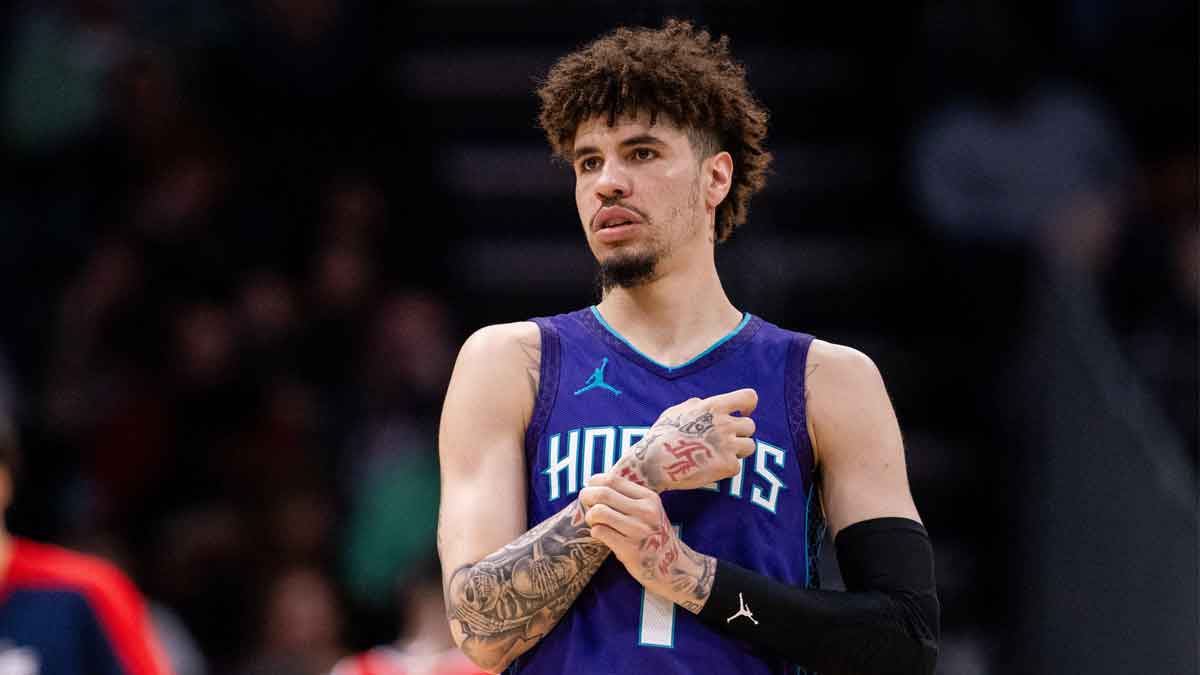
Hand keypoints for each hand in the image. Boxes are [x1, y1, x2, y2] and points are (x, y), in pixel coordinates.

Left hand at [579, 473, 715, 613]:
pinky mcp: (630, 550)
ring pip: (599, 512)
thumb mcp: (649, 511)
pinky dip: (595, 532)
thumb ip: (627, 497)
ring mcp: (638, 531)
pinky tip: (600, 535)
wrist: (673, 568)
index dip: (594, 483)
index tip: (590, 489)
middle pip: (603, 493)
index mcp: (649, 498)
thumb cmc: (653, 536)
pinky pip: (600, 532)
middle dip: (586, 497)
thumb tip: (593, 484)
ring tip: (594, 522)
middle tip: (584, 504)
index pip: (612, 479)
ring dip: (590, 517)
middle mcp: (646, 512)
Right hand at [627, 388, 757, 491]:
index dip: (748, 406)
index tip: (743, 413)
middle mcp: (724, 424)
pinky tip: (710, 468)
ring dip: (737, 451)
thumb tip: (705, 403)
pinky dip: (726, 469)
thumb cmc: (661, 436)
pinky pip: (737, 466)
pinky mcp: (728, 466)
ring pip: (749, 446)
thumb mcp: (677, 411)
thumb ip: (697, 405)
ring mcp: (728, 445)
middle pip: (749, 426)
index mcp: (714, 406)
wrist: (653, 464)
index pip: (748, 397)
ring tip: (717, 455)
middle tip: (722, 442)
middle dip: (739, 433)